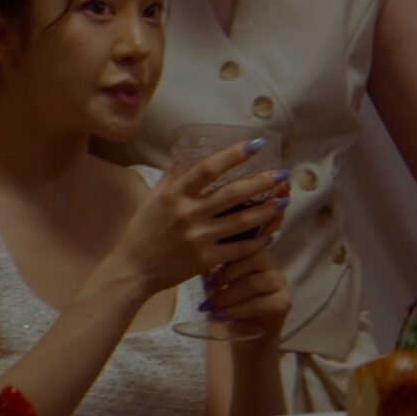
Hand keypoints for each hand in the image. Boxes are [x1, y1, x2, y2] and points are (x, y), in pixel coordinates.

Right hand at [113, 140, 291, 294]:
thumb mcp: (151, 200)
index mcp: (174, 194)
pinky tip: (270, 233)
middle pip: (233, 193)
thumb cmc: (140, 233)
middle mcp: (188, 213)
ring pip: (242, 220)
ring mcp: (198, 238)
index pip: (208, 168)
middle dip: (262, 181)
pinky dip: (257, 241)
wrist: (132, 271)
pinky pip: (238, 249)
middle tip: (283, 173)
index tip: (256, 144)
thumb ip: (169, 179)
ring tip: (284, 200)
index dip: (234, 154)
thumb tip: (179, 156)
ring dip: (267, 210)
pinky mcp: (205, 260)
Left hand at [197, 233, 291, 332]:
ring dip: (226, 296)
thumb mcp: (218, 284)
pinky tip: (218, 316)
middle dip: (225, 274)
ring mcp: (280, 284)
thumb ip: (212, 269)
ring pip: (253, 283)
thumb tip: (193, 259)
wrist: (246, 335)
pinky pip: (258, 304)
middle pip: (253, 258)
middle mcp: (272, 265)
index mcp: (256, 253)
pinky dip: (235, 311)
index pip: (244, 244)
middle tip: (207, 288)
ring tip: (209, 307)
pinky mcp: (284, 303)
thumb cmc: (230, 304)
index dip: (224, 255)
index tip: (204, 271)